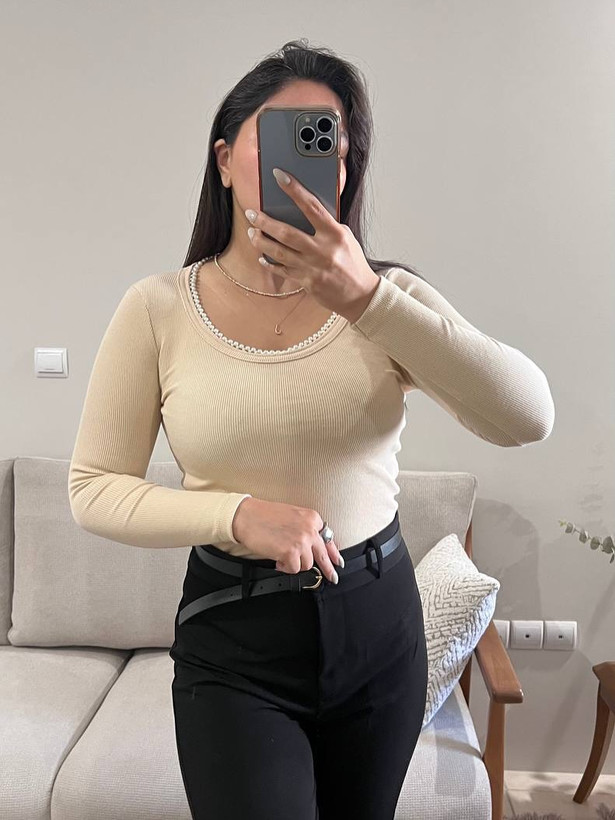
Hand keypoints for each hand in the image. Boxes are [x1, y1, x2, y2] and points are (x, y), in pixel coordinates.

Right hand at [232, 497, 343, 584]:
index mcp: (312, 517)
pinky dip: (285, 568)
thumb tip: (314, 546)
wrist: (247, 516)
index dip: (332, 552)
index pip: (327, 538)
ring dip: (294, 564)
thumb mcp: (292, 516)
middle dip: (329, 569)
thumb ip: (305, 529)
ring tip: (282, 557)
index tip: (337, 561)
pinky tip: (277, 561)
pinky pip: (294, 569)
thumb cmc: (264, 515)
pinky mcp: (291, 552)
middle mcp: (310, 529)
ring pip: (307, 564)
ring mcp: (301, 541)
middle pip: (323, 555)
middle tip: (333, 578)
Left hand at [244, 168, 379, 321]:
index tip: (279, 176)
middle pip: (286, 232)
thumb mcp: (346, 238)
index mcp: (335, 234)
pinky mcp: (307, 282)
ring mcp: (313, 268)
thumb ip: (327, 226)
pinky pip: (283, 270)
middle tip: (251, 213)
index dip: (294, 189)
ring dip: (261, 241)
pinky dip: (270, 263)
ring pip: (279, 252)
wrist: (360, 294)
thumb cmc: (353, 262)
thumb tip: (303, 213)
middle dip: (265, 221)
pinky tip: (262, 257)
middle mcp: (322, 250)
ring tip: (251, 232)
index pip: (311, 206)